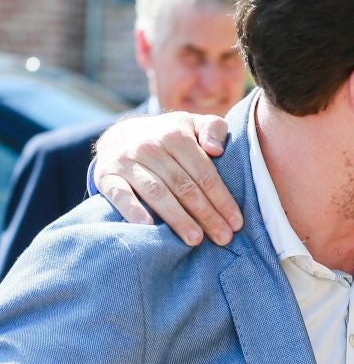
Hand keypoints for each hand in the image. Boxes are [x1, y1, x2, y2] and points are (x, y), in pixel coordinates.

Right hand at [93, 112, 242, 245]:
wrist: (120, 134)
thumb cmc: (169, 136)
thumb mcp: (193, 124)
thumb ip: (213, 129)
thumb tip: (216, 150)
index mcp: (176, 135)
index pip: (204, 173)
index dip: (222, 199)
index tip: (236, 222)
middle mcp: (150, 146)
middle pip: (184, 186)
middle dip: (206, 214)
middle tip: (223, 237)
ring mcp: (127, 161)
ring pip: (157, 193)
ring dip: (178, 218)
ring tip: (196, 240)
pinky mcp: (106, 176)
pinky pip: (120, 195)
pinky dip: (133, 210)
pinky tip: (149, 227)